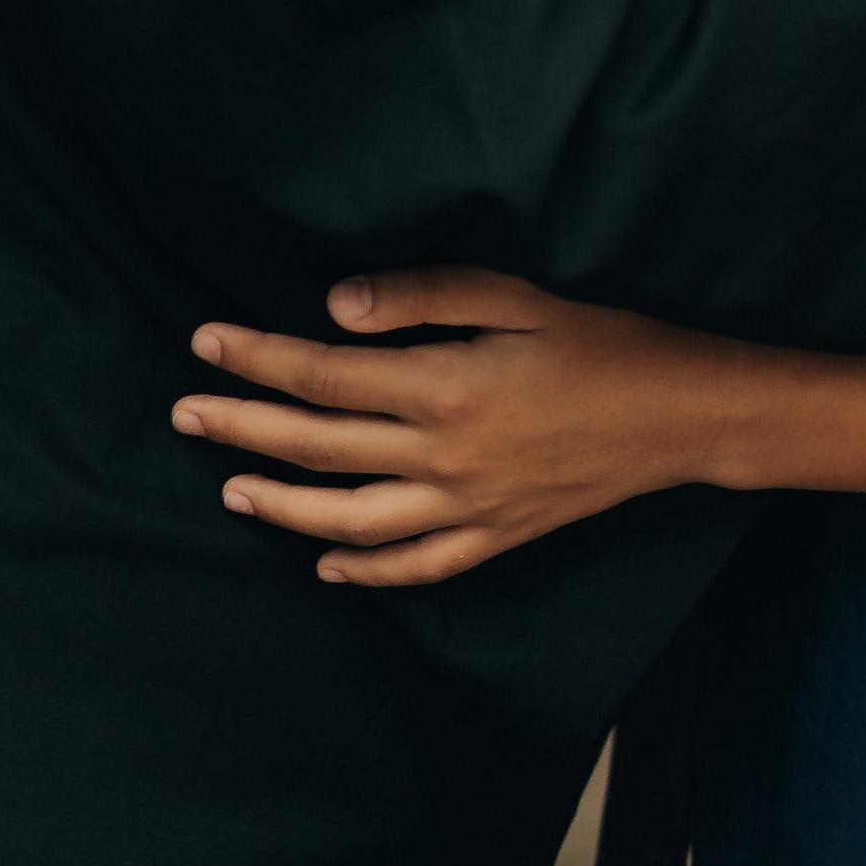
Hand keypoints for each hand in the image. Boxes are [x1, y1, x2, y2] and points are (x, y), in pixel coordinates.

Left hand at [172, 271, 747, 588]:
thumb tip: (336, 307)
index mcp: (445, 386)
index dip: (258, 358)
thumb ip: (424, 294)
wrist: (680, 416)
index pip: (324, 374)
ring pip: (350, 520)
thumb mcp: (519, 294)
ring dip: (282, 508)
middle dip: (244, 429)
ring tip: (231, 492)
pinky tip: (325, 564)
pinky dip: (363, 570)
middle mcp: (444, 457)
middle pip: (320, 447)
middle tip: (184, 412)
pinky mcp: (495, 538)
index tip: (204, 342)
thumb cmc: (603, 340)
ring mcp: (467, 508)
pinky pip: (414, 566)